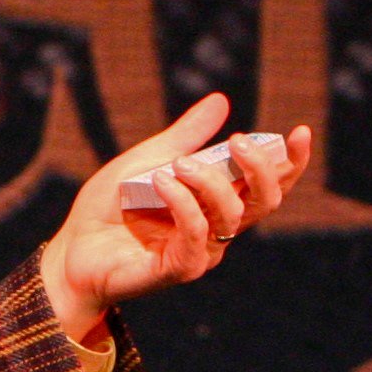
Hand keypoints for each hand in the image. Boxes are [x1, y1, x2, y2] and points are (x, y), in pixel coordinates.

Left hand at [39, 93, 312, 343]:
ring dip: (211, 183)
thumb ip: (184, 137)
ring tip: (178, 164)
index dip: (291, 163)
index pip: (268, 186)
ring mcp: (199, 252)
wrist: (71, 249)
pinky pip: (196, 238)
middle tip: (240, 141)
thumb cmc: (109, 209)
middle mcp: (216, 230)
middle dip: (263, 170)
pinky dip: (185, 205)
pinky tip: (164, 182)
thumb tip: (221, 101)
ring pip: (232, 218)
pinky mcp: (175, 270)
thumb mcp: (147, 160)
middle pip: (265, 204)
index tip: (300, 133)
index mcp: (216, 203)